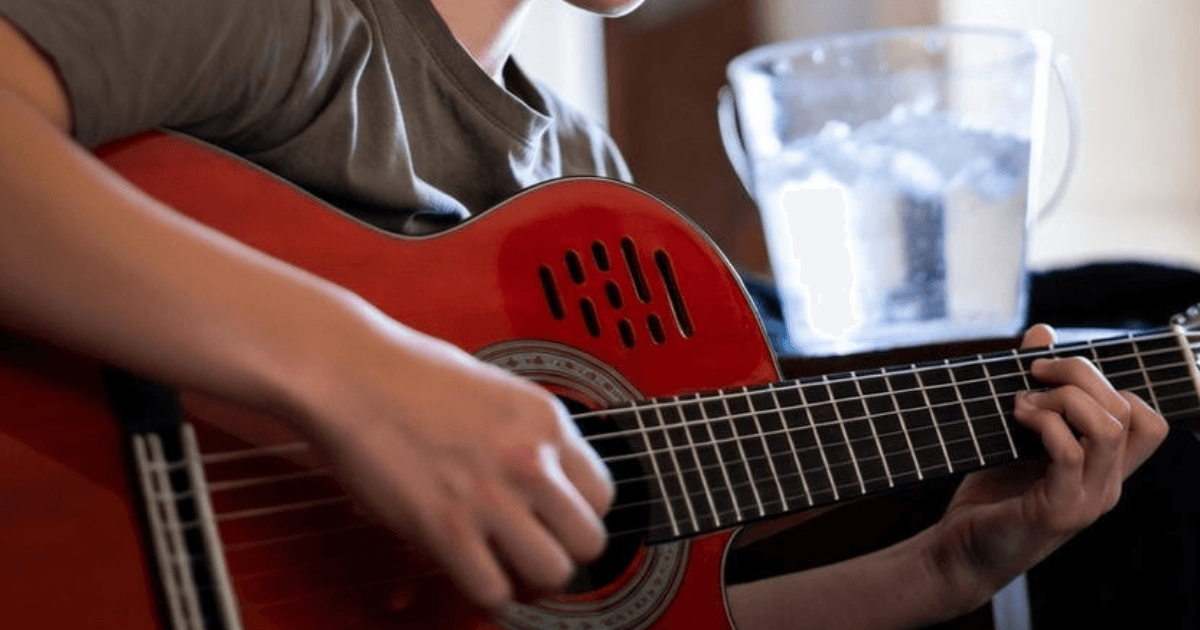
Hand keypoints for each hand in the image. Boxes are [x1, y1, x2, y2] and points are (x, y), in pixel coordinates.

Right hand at [289, 312, 614, 612]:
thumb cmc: (407, 374)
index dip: (579, 517)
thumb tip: (542, 479)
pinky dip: (484, 595)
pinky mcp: (447, 527)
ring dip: (528, 581)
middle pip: (589, 541)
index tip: (557, 525)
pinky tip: (468, 575)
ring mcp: (492, 496)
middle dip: (564, 554)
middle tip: (534, 554)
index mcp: (547, 420)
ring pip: (552, 574)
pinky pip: (493, 591)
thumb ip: (526, 435)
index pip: (603, 494)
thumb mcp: (495, 390)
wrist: (351, 373)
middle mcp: (531, 460)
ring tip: (503, 568)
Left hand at [926, 324, 1167, 611]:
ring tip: (1023, 400)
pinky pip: (1069, 451)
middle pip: (1127, 410)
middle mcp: (1106, 484)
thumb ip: (1034, 386)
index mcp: (1104, 468)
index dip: (1112, 383)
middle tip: (1035, 371)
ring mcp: (1087, 500)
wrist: (960, 552)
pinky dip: (1044, 423)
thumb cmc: (990, 494)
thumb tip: (1042, 333)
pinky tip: (1016, 417)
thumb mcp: (1015, 433)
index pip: (1146, 419)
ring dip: (1064, 399)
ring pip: (1108, 428)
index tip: (1059, 373)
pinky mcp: (1058, 510)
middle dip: (1081, 374)